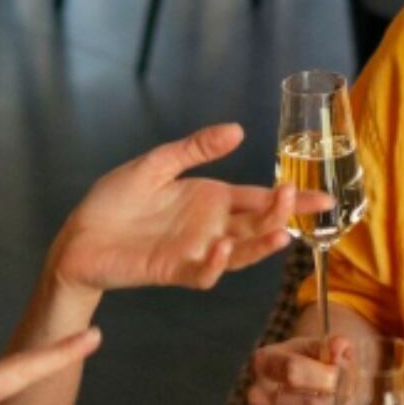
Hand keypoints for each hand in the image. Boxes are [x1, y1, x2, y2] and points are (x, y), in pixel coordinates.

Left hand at [50, 124, 330, 292]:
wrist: (79, 234)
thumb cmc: (115, 200)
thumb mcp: (157, 164)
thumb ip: (195, 149)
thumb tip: (237, 130)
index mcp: (211, 200)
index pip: (261, 199)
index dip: (293, 199)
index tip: (324, 198)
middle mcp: (212, 228)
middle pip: (258, 225)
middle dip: (282, 215)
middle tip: (295, 200)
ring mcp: (196, 251)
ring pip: (241, 253)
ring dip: (261, 246)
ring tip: (280, 234)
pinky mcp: (173, 270)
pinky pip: (203, 274)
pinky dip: (215, 265)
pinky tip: (221, 248)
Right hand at [247, 336, 355, 404]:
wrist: (306, 383)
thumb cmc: (315, 362)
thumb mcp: (324, 347)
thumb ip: (336, 346)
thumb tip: (341, 346)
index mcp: (265, 361)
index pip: (294, 372)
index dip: (326, 376)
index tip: (343, 374)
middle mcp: (258, 394)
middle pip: (309, 404)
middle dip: (340, 400)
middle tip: (352, 393)